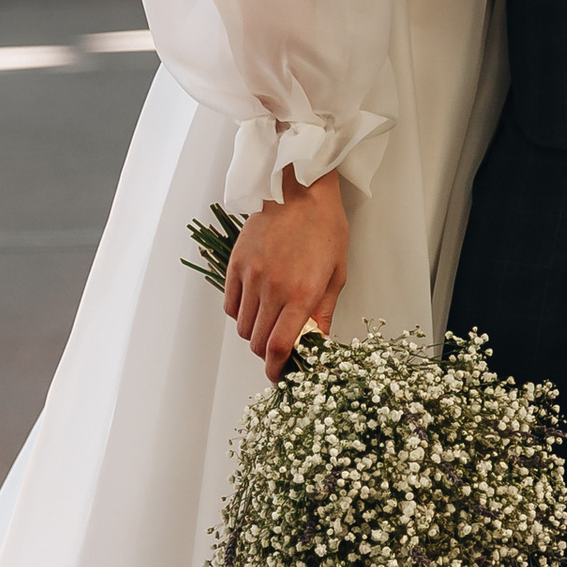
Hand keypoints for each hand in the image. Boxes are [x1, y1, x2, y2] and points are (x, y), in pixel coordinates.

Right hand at [222, 169, 348, 380]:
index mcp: (301, 294)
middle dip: (267, 353)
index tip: (280, 377)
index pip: (278, 347)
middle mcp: (272, 289)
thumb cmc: (324, 228)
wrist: (299, 190)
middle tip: (280, 348)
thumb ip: (323, 314)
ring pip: (242, 327)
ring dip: (255, 334)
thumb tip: (318, 345)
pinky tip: (256, 305)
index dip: (276, 370)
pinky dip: (241, 314)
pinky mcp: (236, 264)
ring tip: (270, 322)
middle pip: (256, 342)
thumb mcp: (336, 274)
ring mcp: (251, 276)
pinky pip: (230, 305)